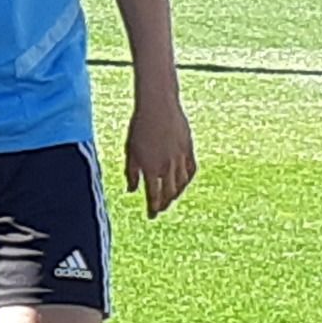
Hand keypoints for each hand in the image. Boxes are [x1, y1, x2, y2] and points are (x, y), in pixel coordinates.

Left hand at [125, 92, 195, 218]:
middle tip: (160, 210)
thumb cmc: (139, 126)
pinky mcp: (189, 150)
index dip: (153, 208)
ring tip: (170, 198)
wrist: (158, 106)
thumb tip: (131, 191)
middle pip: (169, 193)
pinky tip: (184, 183)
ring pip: (181, 184)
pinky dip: (187, 179)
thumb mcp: (130, 150)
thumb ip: (131, 172)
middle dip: (164, 204)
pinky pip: (191, 170)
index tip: (151, 216)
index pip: (153, 196)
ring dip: (176, 194)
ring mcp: (180, 159)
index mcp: (151, 168)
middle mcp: (167, 167)